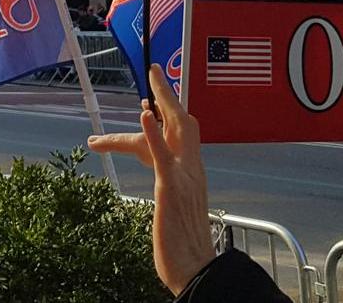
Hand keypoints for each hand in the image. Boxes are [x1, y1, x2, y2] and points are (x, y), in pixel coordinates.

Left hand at [89, 69, 215, 294]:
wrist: (197, 271)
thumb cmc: (186, 250)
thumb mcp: (176, 214)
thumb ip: (173, 197)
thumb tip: (168, 192)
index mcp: (193, 177)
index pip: (181, 138)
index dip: (167, 117)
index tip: (151, 101)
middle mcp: (194, 171)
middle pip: (185, 123)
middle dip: (170, 95)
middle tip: (154, 71)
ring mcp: (184, 178)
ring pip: (178, 129)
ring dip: (165, 100)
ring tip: (152, 77)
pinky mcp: (171, 188)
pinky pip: (161, 154)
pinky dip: (152, 132)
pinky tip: (144, 113)